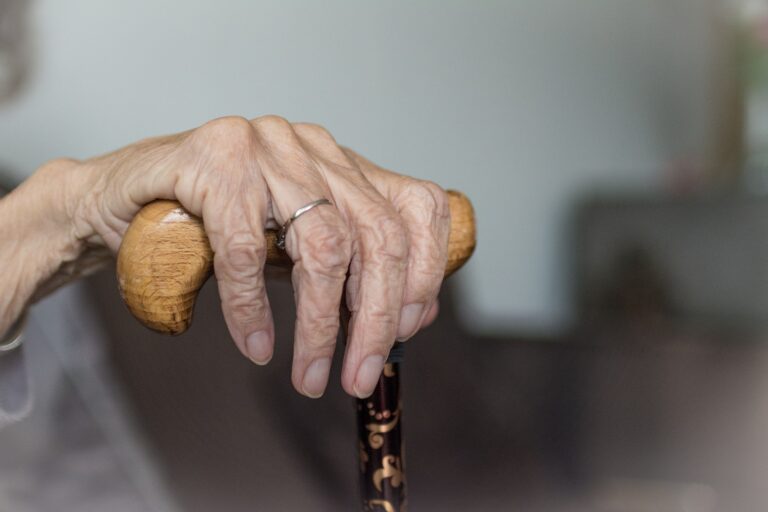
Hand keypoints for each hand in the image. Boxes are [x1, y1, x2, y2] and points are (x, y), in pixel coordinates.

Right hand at [5, 116, 449, 397]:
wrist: (119, 199)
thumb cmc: (211, 228)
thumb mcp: (291, 246)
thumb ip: (344, 267)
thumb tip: (406, 317)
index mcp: (342, 164)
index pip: (418, 206)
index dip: (428, 272)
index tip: (409, 331)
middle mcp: (312, 147)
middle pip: (378, 235)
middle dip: (376, 319)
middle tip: (359, 378)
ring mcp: (265, 146)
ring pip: (323, 244)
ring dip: (321, 326)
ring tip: (311, 378)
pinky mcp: (213, 159)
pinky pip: (245, 249)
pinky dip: (253, 309)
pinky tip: (257, 346)